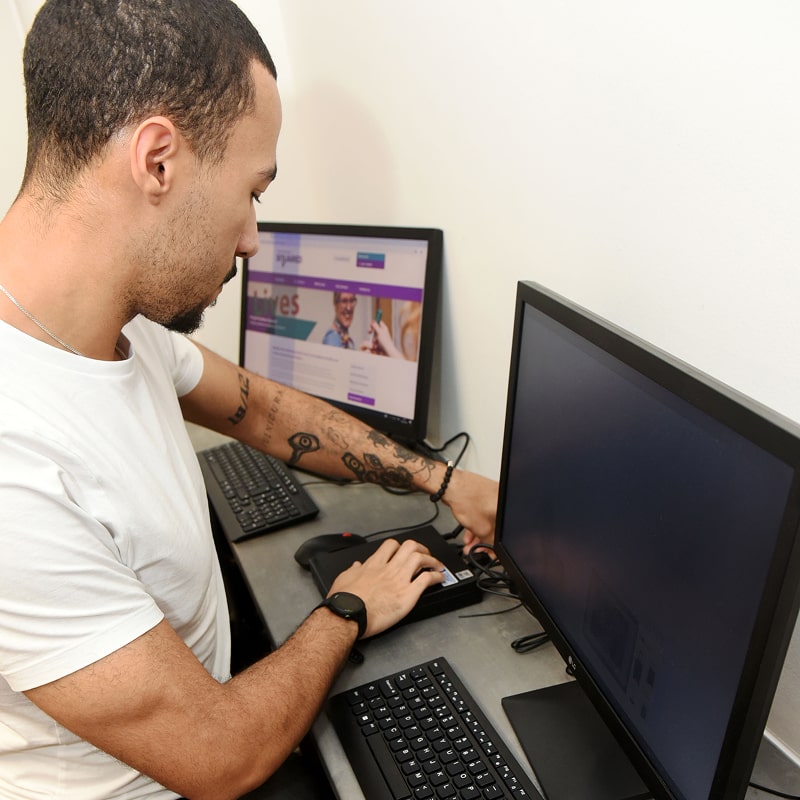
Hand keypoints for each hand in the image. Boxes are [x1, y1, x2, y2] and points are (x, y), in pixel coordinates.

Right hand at [328, 538, 443, 636]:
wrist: (348, 615)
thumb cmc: (344, 601)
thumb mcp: (344, 579)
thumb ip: (353, 570)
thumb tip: (357, 565)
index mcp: (374, 565)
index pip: (391, 545)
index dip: (401, 546)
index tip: (405, 551)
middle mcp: (389, 569)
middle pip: (410, 547)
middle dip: (421, 548)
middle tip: (426, 555)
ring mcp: (399, 580)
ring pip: (421, 559)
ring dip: (432, 560)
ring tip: (437, 566)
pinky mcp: (407, 595)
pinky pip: (427, 580)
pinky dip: (436, 577)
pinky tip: (440, 579)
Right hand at [367, 320, 402, 357]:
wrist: (387, 352)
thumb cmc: (385, 342)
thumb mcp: (379, 332)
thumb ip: (375, 326)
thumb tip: (372, 321)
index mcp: (384, 328)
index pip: (379, 322)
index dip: (374, 323)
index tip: (370, 325)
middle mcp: (383, 332)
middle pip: (375, 328)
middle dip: (372, 331)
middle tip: (369, 332)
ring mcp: (381, 337)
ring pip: (374, 335)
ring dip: (373, 338)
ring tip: (375, 341)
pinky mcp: (379, 342)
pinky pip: (374, 340)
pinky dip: (373, 342)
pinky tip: (375, 345)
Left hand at [441, 470, 498, 555]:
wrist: (450, 484)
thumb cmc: (465, 497)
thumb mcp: (481, 528)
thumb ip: (490, 541)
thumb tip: (493, 550)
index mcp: (507, 506)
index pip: (505, 532)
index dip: (496, 545)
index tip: (489, 551)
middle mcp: (503, 499)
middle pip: (497, 526)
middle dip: (485, 540)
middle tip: (476, 548)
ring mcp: (493, 495)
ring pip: (489, 520)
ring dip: (479, 533)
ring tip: (469, 542)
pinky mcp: (484, 494)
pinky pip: (483, 512)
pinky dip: (477, 522)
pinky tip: (469, 530)